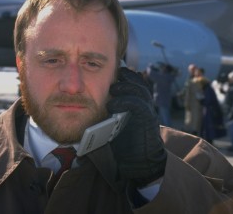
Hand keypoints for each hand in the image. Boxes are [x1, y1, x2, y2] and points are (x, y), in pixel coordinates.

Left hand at [107, 67, 166, 187]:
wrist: (139, 162)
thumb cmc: (123, 143)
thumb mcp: (112, 122)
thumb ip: (106, 111)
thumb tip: (84, 103)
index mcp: (137, 102)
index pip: (134, 81)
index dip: (125, 74)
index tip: (111, 70)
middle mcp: (144, 104)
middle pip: (139, 81)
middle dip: (126, 75)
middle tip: (114, 73)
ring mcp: (148, 111)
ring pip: (140, 90)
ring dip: (125, 86)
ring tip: (112, 87)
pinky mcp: (148, 120)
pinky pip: (139, 105)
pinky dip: (125, 101)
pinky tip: (112, 104)